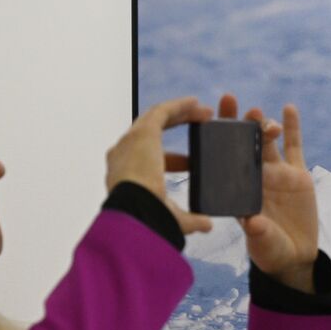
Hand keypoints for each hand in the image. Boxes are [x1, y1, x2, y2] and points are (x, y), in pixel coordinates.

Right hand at [105, 96, 214, 234]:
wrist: (135, 210)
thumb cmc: (147, 217)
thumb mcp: (172, 219)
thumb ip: (191, 221)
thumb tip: (207, 226)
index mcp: (126, 176)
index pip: (149, 160)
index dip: (173, 160)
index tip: (192, 163)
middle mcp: (124, 154)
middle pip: (152, 132)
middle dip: (177, 126)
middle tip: (201, 125)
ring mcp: (131, 140)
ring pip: (157, 118)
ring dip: (181, 112)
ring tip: (204, 112)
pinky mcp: (144, 131)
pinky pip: (162, 111)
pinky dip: (179, 106)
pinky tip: (196, 103)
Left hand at [218, 94, 318, 292]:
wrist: (296, 256)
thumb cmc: (271, 251)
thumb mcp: (263, 244)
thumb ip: (260, 233)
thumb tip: (254, 222)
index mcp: (238, 192)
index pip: (223, 162)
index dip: (215, 141)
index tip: (205, 122)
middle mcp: (254, 178)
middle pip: (243, 144)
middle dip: (235, 122)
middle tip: (227, 100)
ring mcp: (277, 174)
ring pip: (267, 142)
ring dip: (260, 124)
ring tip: (257, 112)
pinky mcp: (298, 175)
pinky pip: (295, 147)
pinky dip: (292, 127)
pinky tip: (288, 108)